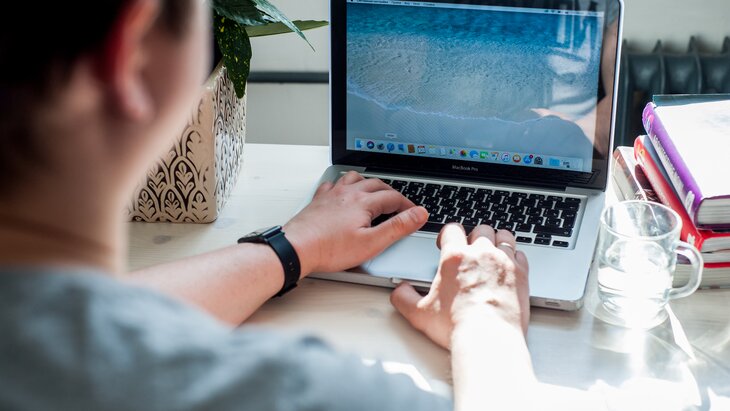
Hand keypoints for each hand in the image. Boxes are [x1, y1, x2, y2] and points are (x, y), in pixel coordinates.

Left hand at [283, 171, 427, 275]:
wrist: (296, 248)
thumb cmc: (330, 249)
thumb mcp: (371, 243)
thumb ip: (397, 227)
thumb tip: (418, 214)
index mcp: (363, 202)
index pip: (393, 197)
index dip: (407, 205)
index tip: (414, 213)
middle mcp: (348, 193)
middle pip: (376, 184)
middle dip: (391, 192)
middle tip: (399, 203)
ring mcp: (332, 195)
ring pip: (354, 178)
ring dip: (368, 182)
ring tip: (374, 191)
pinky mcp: (319, 201)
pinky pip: (333, 184)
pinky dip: (342, 185)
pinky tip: (342, 192)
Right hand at [390, 224, 529, 348]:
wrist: (488, 338)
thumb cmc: (457, 325)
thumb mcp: (419, 313)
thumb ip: (403, 298)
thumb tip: (399, 291)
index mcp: (454, 257)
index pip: (452, 229)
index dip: (448, 234)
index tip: (447, 242)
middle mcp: (481, 253)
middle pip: (480, 229)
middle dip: (474, 236)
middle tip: (471, 249)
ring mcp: (504, 261)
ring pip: (504, 236)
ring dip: (497, 240)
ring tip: (493, 250)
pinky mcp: (521, 274)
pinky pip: (520, 254)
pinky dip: (514, 257)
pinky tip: (509, 265)